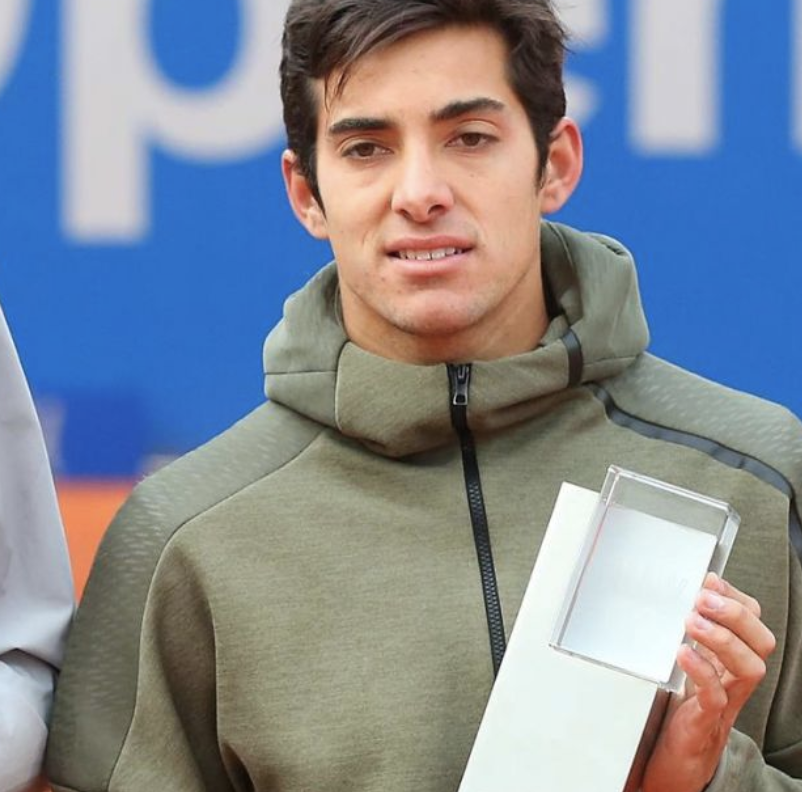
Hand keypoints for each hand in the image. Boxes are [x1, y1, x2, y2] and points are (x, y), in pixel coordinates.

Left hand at [641, 573, 776, 791]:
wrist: (679, 754)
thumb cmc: (685, 700)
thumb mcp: (693, 658)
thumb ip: (696, 628)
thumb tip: (697, 588)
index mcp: (733, 656)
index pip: (753, 621)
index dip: (736, 597)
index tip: (709, 580)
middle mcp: (736, 676)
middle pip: (760, 642)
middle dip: (734, 614)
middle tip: (703, 598)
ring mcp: (726, 698)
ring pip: (748, 667)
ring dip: (722, 639)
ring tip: (692, 622)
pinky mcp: (707, 719)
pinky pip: (715, 695)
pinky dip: (701, 671)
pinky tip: (683, 653)